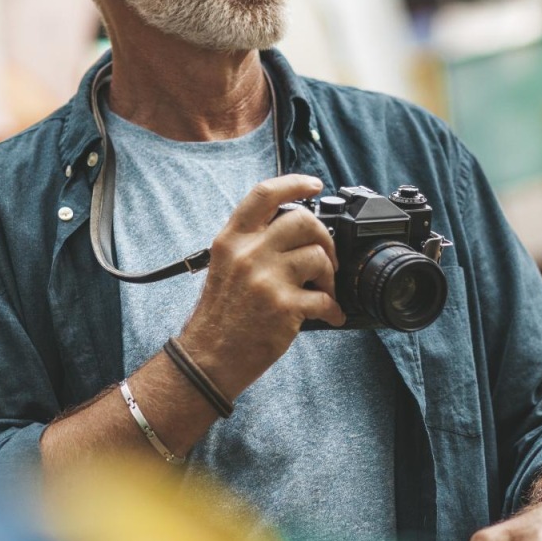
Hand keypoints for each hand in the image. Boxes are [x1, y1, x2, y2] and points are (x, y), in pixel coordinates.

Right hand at [178, 174, 345, 397]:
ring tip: (323, 291)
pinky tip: (330, 315)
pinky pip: (325, 298)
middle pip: (303, 221)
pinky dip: (333, 309)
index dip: (294, 183)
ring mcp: (266, 278)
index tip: (314, 184)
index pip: (264, 194)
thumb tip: (294, 229)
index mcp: (232, 239)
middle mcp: (249, 253)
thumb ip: (253, 242)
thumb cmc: (220, 314)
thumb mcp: (226, 265)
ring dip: (330, 276)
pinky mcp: (283, 306)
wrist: (208, 358)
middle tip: (327, 257)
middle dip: (324, 237)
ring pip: (319, 256)